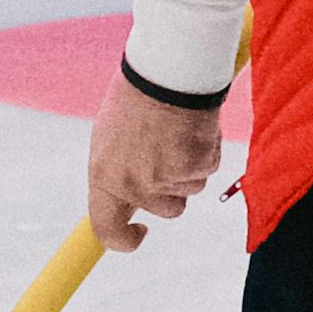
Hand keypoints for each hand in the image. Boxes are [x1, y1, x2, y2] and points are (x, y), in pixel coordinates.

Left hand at [89, 75, 225, 255]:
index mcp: (104, 176)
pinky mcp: (197, 166)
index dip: (124, 241)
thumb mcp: (111, 140)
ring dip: (188, 166)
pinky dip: (204, 150)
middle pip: (166, 210)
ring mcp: (168, 178)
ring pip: (190, 189)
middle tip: (166, 150)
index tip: (139, 231)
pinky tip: (192, 126)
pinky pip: (207, 168)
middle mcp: (134, 184)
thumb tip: (127, 200)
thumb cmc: (135, 99)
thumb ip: (119, 173)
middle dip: (171, 187)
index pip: (107, 230)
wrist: (165, 70)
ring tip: (175, 131)